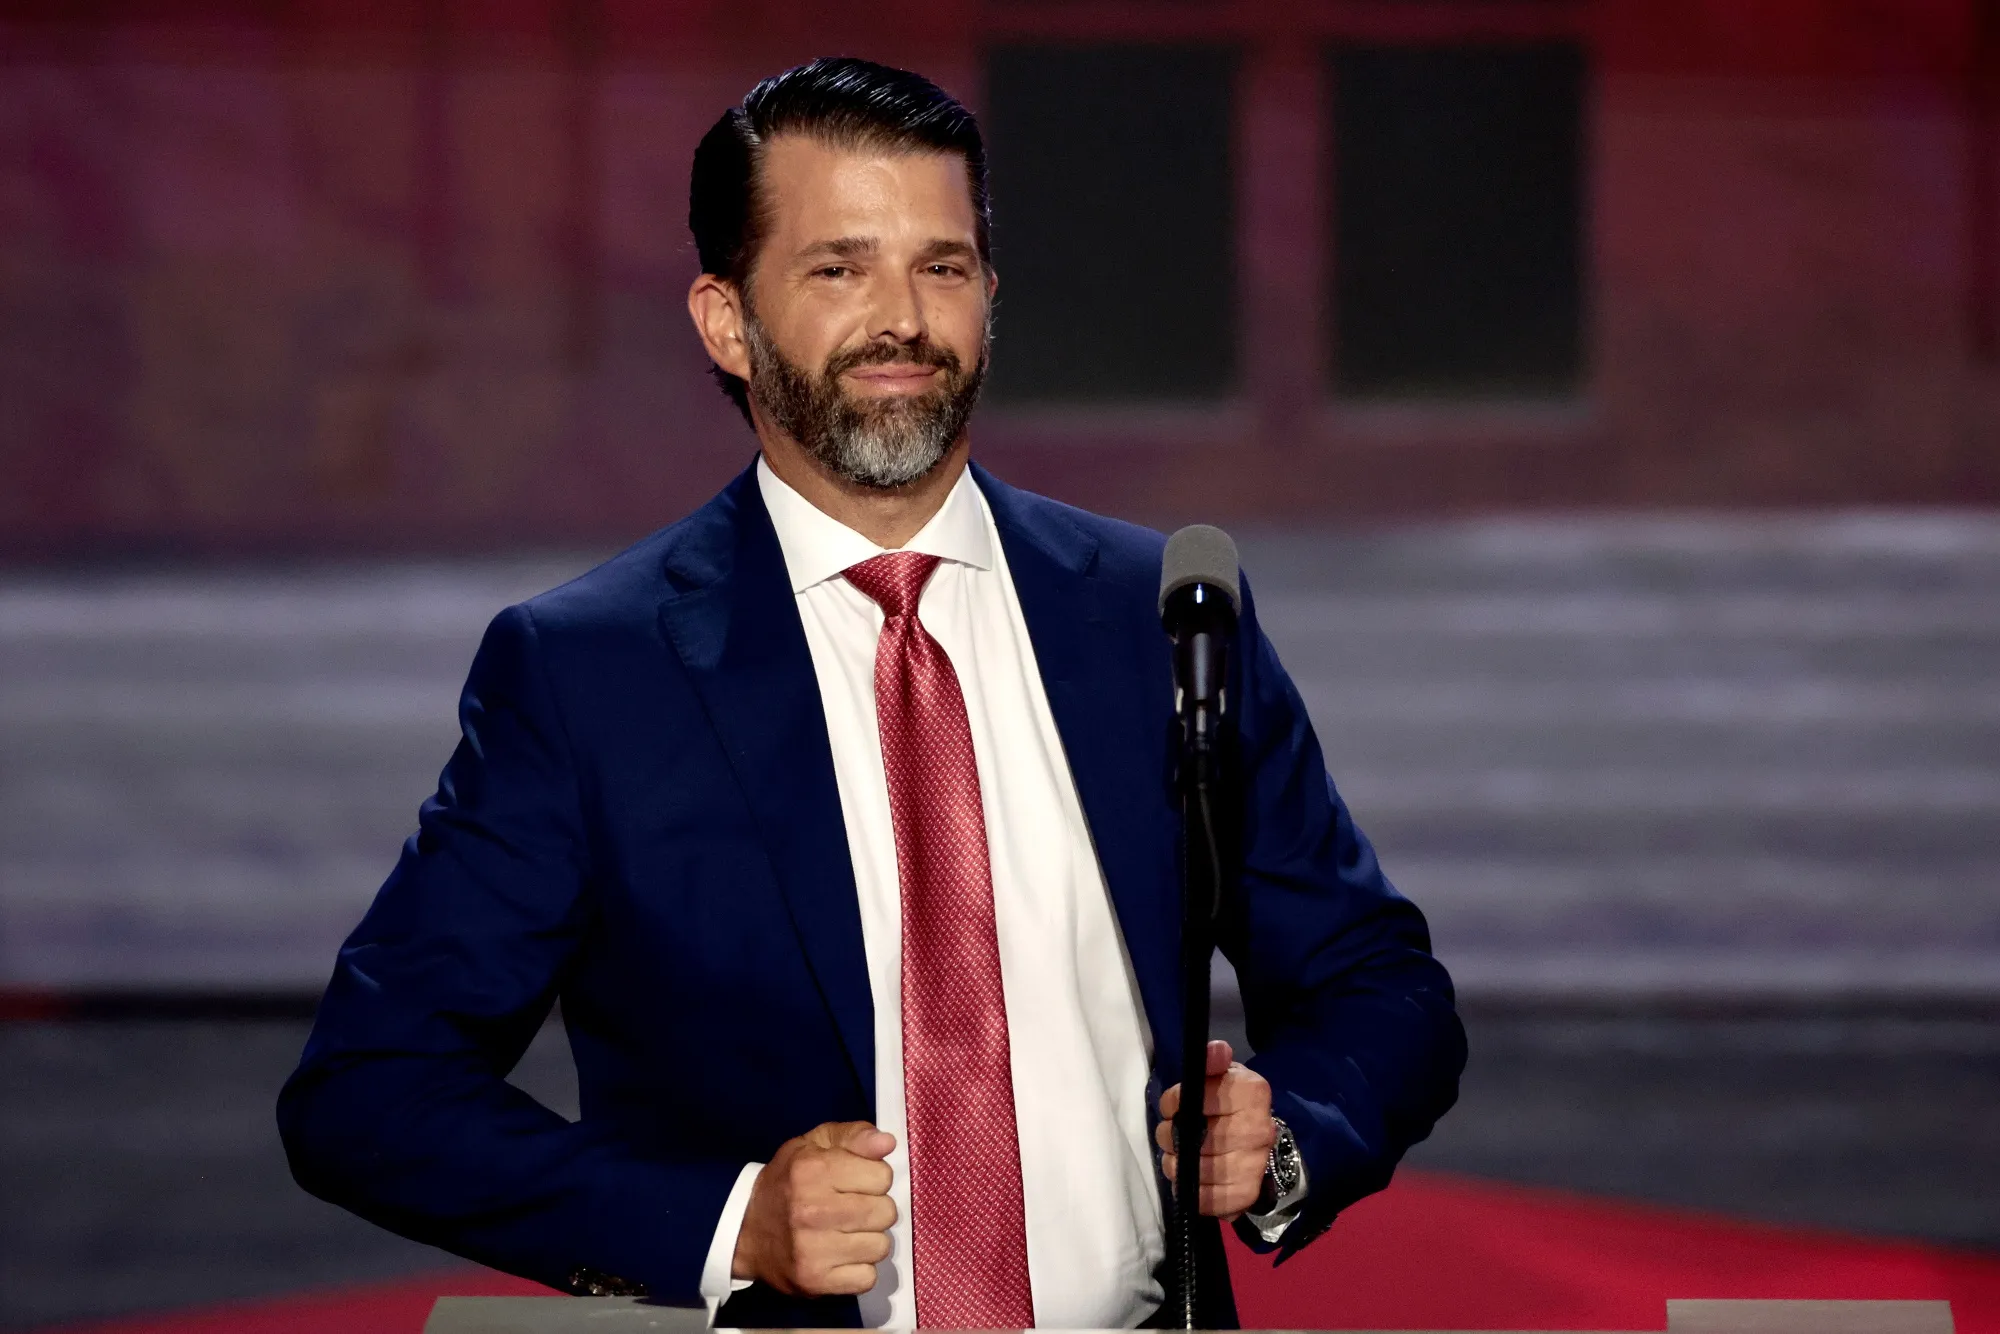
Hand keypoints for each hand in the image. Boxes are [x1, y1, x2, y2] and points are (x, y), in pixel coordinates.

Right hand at [732, 1120, 896, 1295]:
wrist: (745, 1230)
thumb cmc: (787, 1181)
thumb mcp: (814, 1144)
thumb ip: (854, 1136)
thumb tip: (888, 1143)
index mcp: (813, 1170)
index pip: (883, 1176)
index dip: (874, 1177)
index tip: (856, 1182)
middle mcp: (813, 1210)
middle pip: (886, 1213)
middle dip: (876, 1209)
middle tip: (853, 1209)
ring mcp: (813, 1250)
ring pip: (880, 1246)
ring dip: (869, 1240)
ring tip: (846, 1232)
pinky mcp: (815, 1282)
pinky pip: (867, 1278)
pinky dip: (860, 1270)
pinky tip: (842, 1256)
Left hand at [1155, 1039, 1276, 1219]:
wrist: (1257, 1137)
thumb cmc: (1230, 1102)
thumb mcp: (1223, 1074)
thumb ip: (1213, 1060)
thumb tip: (1216, 1050)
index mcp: (1252, 1093)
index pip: (1197, 1097)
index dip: (1174, 1102)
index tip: (1172, 1106)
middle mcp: (1258, 1129)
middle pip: (1195, 1139)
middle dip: (1171, 1137)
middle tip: (1171, 1135)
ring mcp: (1254, 1164)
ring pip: (1197, 1171)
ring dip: (1177, 1166)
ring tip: (1178, 1157)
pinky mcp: (1247, 1194)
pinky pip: (1209, 1201)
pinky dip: (1193, 1194)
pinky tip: (1191, 1182)